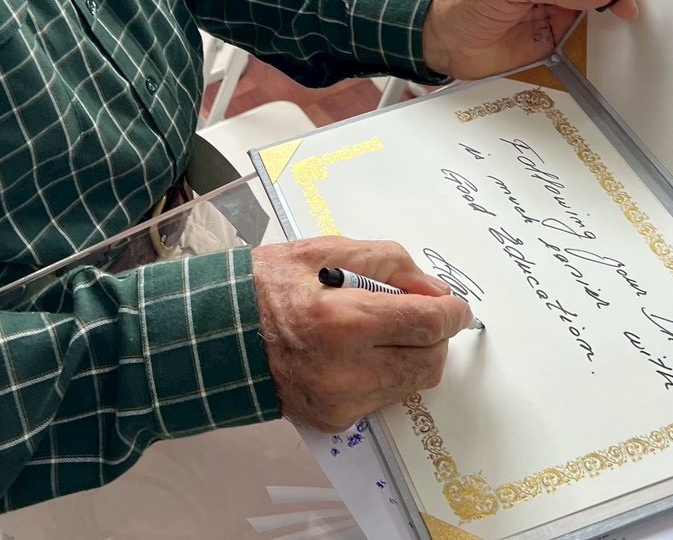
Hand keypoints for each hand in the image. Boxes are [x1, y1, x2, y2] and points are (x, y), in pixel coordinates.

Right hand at [252, 238, 471, 431]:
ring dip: (410, 356)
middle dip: (434, 336)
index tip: (455, 305)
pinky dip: (382, 374)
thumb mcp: (324, 250)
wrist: (217, 336)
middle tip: (418, 315)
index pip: (427, 325)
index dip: (451, 312)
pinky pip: (383, 398)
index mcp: (342, 321)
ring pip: (411, 384)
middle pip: (429, 362)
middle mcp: (346, 371)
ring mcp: (341, 402)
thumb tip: (435, 291)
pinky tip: (355, 353)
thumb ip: (389, 263)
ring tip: (379, 331)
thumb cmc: (266, 286)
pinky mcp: (335, 420)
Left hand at [422, 0, 636, 79]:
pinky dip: (602, 46)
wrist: (443, 42)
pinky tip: (611, 50)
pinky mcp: (559, 37)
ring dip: (615, 22)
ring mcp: (561, 8)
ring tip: (628, 32)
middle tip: (631, 12)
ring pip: (602, 11)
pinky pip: (590, 40)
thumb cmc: (464, 2)